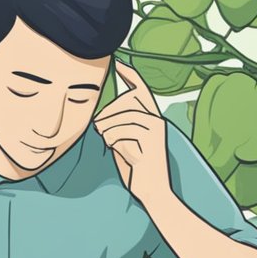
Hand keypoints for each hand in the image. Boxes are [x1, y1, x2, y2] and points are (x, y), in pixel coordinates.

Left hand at [93, 60, 170, 203]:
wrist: (153, 193)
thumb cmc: (137, 171)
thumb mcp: (122, 146)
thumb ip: (117, 130)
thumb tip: (100, 120)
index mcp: (151, 120)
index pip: (142, 91)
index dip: (131, 76)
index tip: (119, 63)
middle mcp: (158, 121)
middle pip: (129, 101)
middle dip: (109, 112)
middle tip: (98, 127)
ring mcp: (157, 130)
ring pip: (125, 116)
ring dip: (109, 127)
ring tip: (103, 137)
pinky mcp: (153, 140)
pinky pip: (126, 130)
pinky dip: (115, 137)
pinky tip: (112, 146)